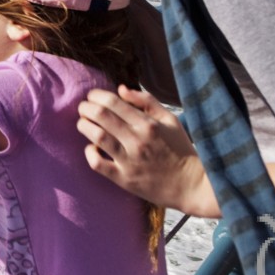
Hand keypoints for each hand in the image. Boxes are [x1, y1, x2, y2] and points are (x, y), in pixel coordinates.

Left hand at [76, 86, 218, 216]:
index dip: (96, 95)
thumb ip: (146, 101)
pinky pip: (98, 164)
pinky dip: (89, 153)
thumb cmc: (180, 149)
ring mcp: (129, 160)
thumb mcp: (169, 120)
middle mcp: (137, 140)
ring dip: (84, 126)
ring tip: (83, 123)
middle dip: (85, 108)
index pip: (113, 102)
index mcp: (148, 123)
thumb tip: (120, 89)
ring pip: (97, 137)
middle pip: (101, 116)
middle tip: (83, 108)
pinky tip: (91, 148)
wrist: (191, 185)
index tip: (92, 96)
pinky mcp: (124, 179)